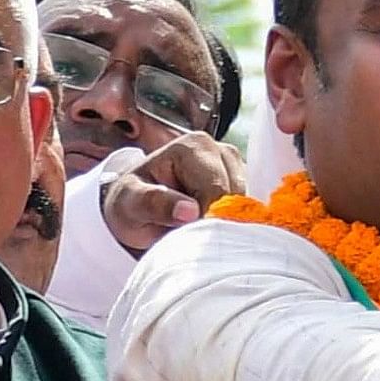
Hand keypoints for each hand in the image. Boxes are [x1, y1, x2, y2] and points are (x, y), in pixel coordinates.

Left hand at [98, 132, 247, 255]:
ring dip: (224, 223)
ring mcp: (233, 166)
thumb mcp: (130, 204)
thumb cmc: (131, 203)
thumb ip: (155, 204)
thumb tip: (190, 211)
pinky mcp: (242, 183)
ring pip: (246, 205)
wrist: (135, 208)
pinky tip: (210, 226)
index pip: (216, 190)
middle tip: (186, 232)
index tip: (184, 234)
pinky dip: (233, 223)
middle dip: (215, 221)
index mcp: (192, 146)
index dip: (205, 219)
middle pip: (235, 197)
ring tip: (194, 226)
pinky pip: (249, 209)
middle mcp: (219, 150)